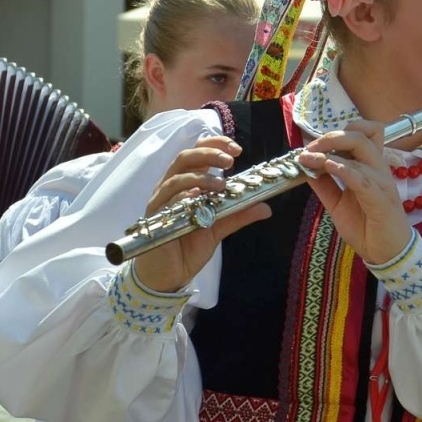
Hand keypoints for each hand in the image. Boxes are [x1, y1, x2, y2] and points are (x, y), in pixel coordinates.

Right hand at [132, 136, 270, 293]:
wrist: (168, 275)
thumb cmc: (189, 247)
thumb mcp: (218, 228)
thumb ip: (238, 215)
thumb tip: (266, 207)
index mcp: (187, 184)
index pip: (198, 154)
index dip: (215, 145)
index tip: (236, 149)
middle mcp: (171, 188)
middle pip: (185, 158)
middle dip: (208, 154)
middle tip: (230, 161)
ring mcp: (161, 202)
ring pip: (176, 178)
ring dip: (200, 177)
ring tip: (222, 184)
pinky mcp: (155, 219)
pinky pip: (167, 202)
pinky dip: (182, 196)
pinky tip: (197, 197)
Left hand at [298, 120, 413, 264]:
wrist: (386, 253)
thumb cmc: (367, 227)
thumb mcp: (337, 203)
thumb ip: (324, 185)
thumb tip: (306, 167)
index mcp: (370, 168)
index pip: (365, 133)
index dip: (341, 131)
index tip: (315, 145)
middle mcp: (379, 169)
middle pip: (361, 135)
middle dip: (331, 136)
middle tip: (310, 149)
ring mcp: (381, 183)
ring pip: (361, 150)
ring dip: (331, 151)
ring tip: (310, 158)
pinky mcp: (380, 200)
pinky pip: (363, 178)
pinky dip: (344, 169)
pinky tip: (328, 167)